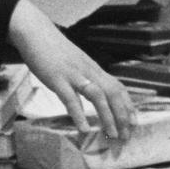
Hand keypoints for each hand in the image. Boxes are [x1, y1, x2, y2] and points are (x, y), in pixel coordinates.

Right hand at [8, 0, 133, 139]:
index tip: (134, 122)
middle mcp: (89, 71)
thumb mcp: (77, 63)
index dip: (128, 105)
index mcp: (94, 69)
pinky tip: (83, 129)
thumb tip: (95, 93)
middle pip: (113, 93)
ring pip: (97, 96)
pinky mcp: (57, 79)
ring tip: (111, 134)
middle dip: (122, 116)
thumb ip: (86, 76)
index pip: (118, 87)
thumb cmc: (55, 50)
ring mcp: (74, 75)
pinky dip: (79, 114)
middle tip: (126, 136)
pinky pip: (71, 98)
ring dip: (107, 116)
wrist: (36, 32)